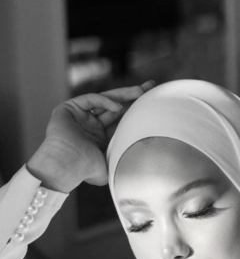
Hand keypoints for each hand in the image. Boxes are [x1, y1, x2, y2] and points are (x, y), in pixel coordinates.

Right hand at [27, 80, 154, 192]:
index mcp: (100, 138)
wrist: (66, 167)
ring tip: (140, 91)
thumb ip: (122, 161)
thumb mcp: (110, 165)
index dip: (135, 111)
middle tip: (150, 87)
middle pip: (116, 107)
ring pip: (105, 100)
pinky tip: (118, 107)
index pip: (121, 120)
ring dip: (123, 94)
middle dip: (133, 97)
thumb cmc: (85, 171)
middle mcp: (91, 125)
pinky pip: (90, 99)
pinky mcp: (69, 108)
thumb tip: (141, 164)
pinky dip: (104, 100)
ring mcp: (80, 116)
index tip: (153, 104)